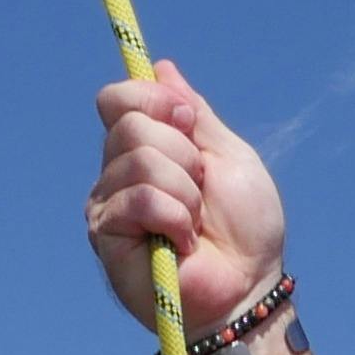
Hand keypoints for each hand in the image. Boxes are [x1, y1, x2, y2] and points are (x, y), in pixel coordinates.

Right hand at [85, 58, 285, 336]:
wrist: (248, 287)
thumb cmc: (246, 230)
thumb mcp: (228, 157)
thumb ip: (195, 114)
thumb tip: (161, 68)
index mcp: (145, 148)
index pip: (118, 99)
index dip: (151, 100)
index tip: (189, 122)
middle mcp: (118, 172)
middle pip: (131, 126)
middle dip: (184, 156)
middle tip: (201, 193)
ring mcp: (109, 204)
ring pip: (139, 160)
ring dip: (185, 193)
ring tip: (195, 225)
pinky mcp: (106, 236)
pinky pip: (140, 199)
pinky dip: (175, 218)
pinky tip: (182, 244)